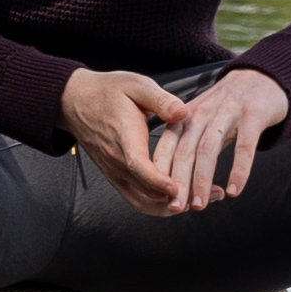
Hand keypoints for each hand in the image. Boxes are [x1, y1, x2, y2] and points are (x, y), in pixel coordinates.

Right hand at [59, 63, 195, 210]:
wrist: (76, 102)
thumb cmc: (108, 92)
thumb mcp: (136, 85)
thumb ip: (161, 99)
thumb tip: (183, 112)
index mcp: (124, 136)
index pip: (137, 165)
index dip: (158, 180)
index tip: (178, 187)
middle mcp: (117, 161)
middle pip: (147, 192)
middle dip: (182, 197)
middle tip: (215, 194)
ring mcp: (115, 172)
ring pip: (144, 202)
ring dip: (172, 207)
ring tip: (200, 200)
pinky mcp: (116, 178)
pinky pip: (137, 201)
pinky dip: (159, 206)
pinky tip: (179, 199)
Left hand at [150, 67, 290, 210]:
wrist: (263, 78)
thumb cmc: (228, 108)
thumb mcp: (202, 122)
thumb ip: (188, 145)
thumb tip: (172, 184)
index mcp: (186, 117)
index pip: (167, 146)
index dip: (161, 173)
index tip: (158, 198)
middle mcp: (202, 114)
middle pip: (184, 151)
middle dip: (178, 182)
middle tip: (175, 208)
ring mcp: (227, 113)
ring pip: (209, 150)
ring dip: (202, 180)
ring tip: (199, 205)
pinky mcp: (253, 115)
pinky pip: (244, 147)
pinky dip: (238, 170)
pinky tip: (233, 191)